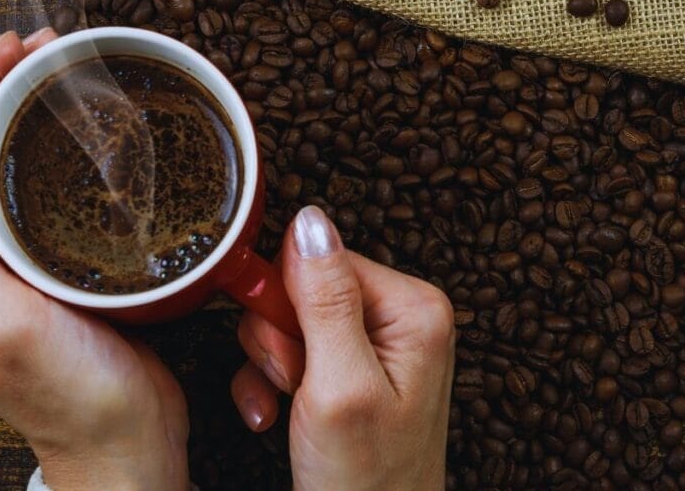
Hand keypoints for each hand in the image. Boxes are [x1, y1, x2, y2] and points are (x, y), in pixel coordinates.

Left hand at [0, 30, 189, 490]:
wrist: (128, 442)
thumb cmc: (71, 399)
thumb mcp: (5, 324)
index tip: (9, 57)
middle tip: (40, 54)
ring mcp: (10, 272)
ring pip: (7, 179)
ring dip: (26, 125)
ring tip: (57, 82)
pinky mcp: (53, 276)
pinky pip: (44, 204)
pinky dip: (58, 163)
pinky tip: (82, 145)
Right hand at [230, 206, 455, 489]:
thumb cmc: (367, 481)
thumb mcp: (340, 385)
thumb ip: (325, 300)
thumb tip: (311, 221)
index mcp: (414, 308)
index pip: (326, 258)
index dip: (289, 301)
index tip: (288, 353)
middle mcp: (401, 318)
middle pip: (305, 287)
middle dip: (280, 339)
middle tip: (294, 383)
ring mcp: (376, 345)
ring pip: (289, 319)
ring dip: (271, 364)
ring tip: (291, 405)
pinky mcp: (351, 370)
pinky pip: (292, 351)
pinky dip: (271, 383)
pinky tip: (275, 415)